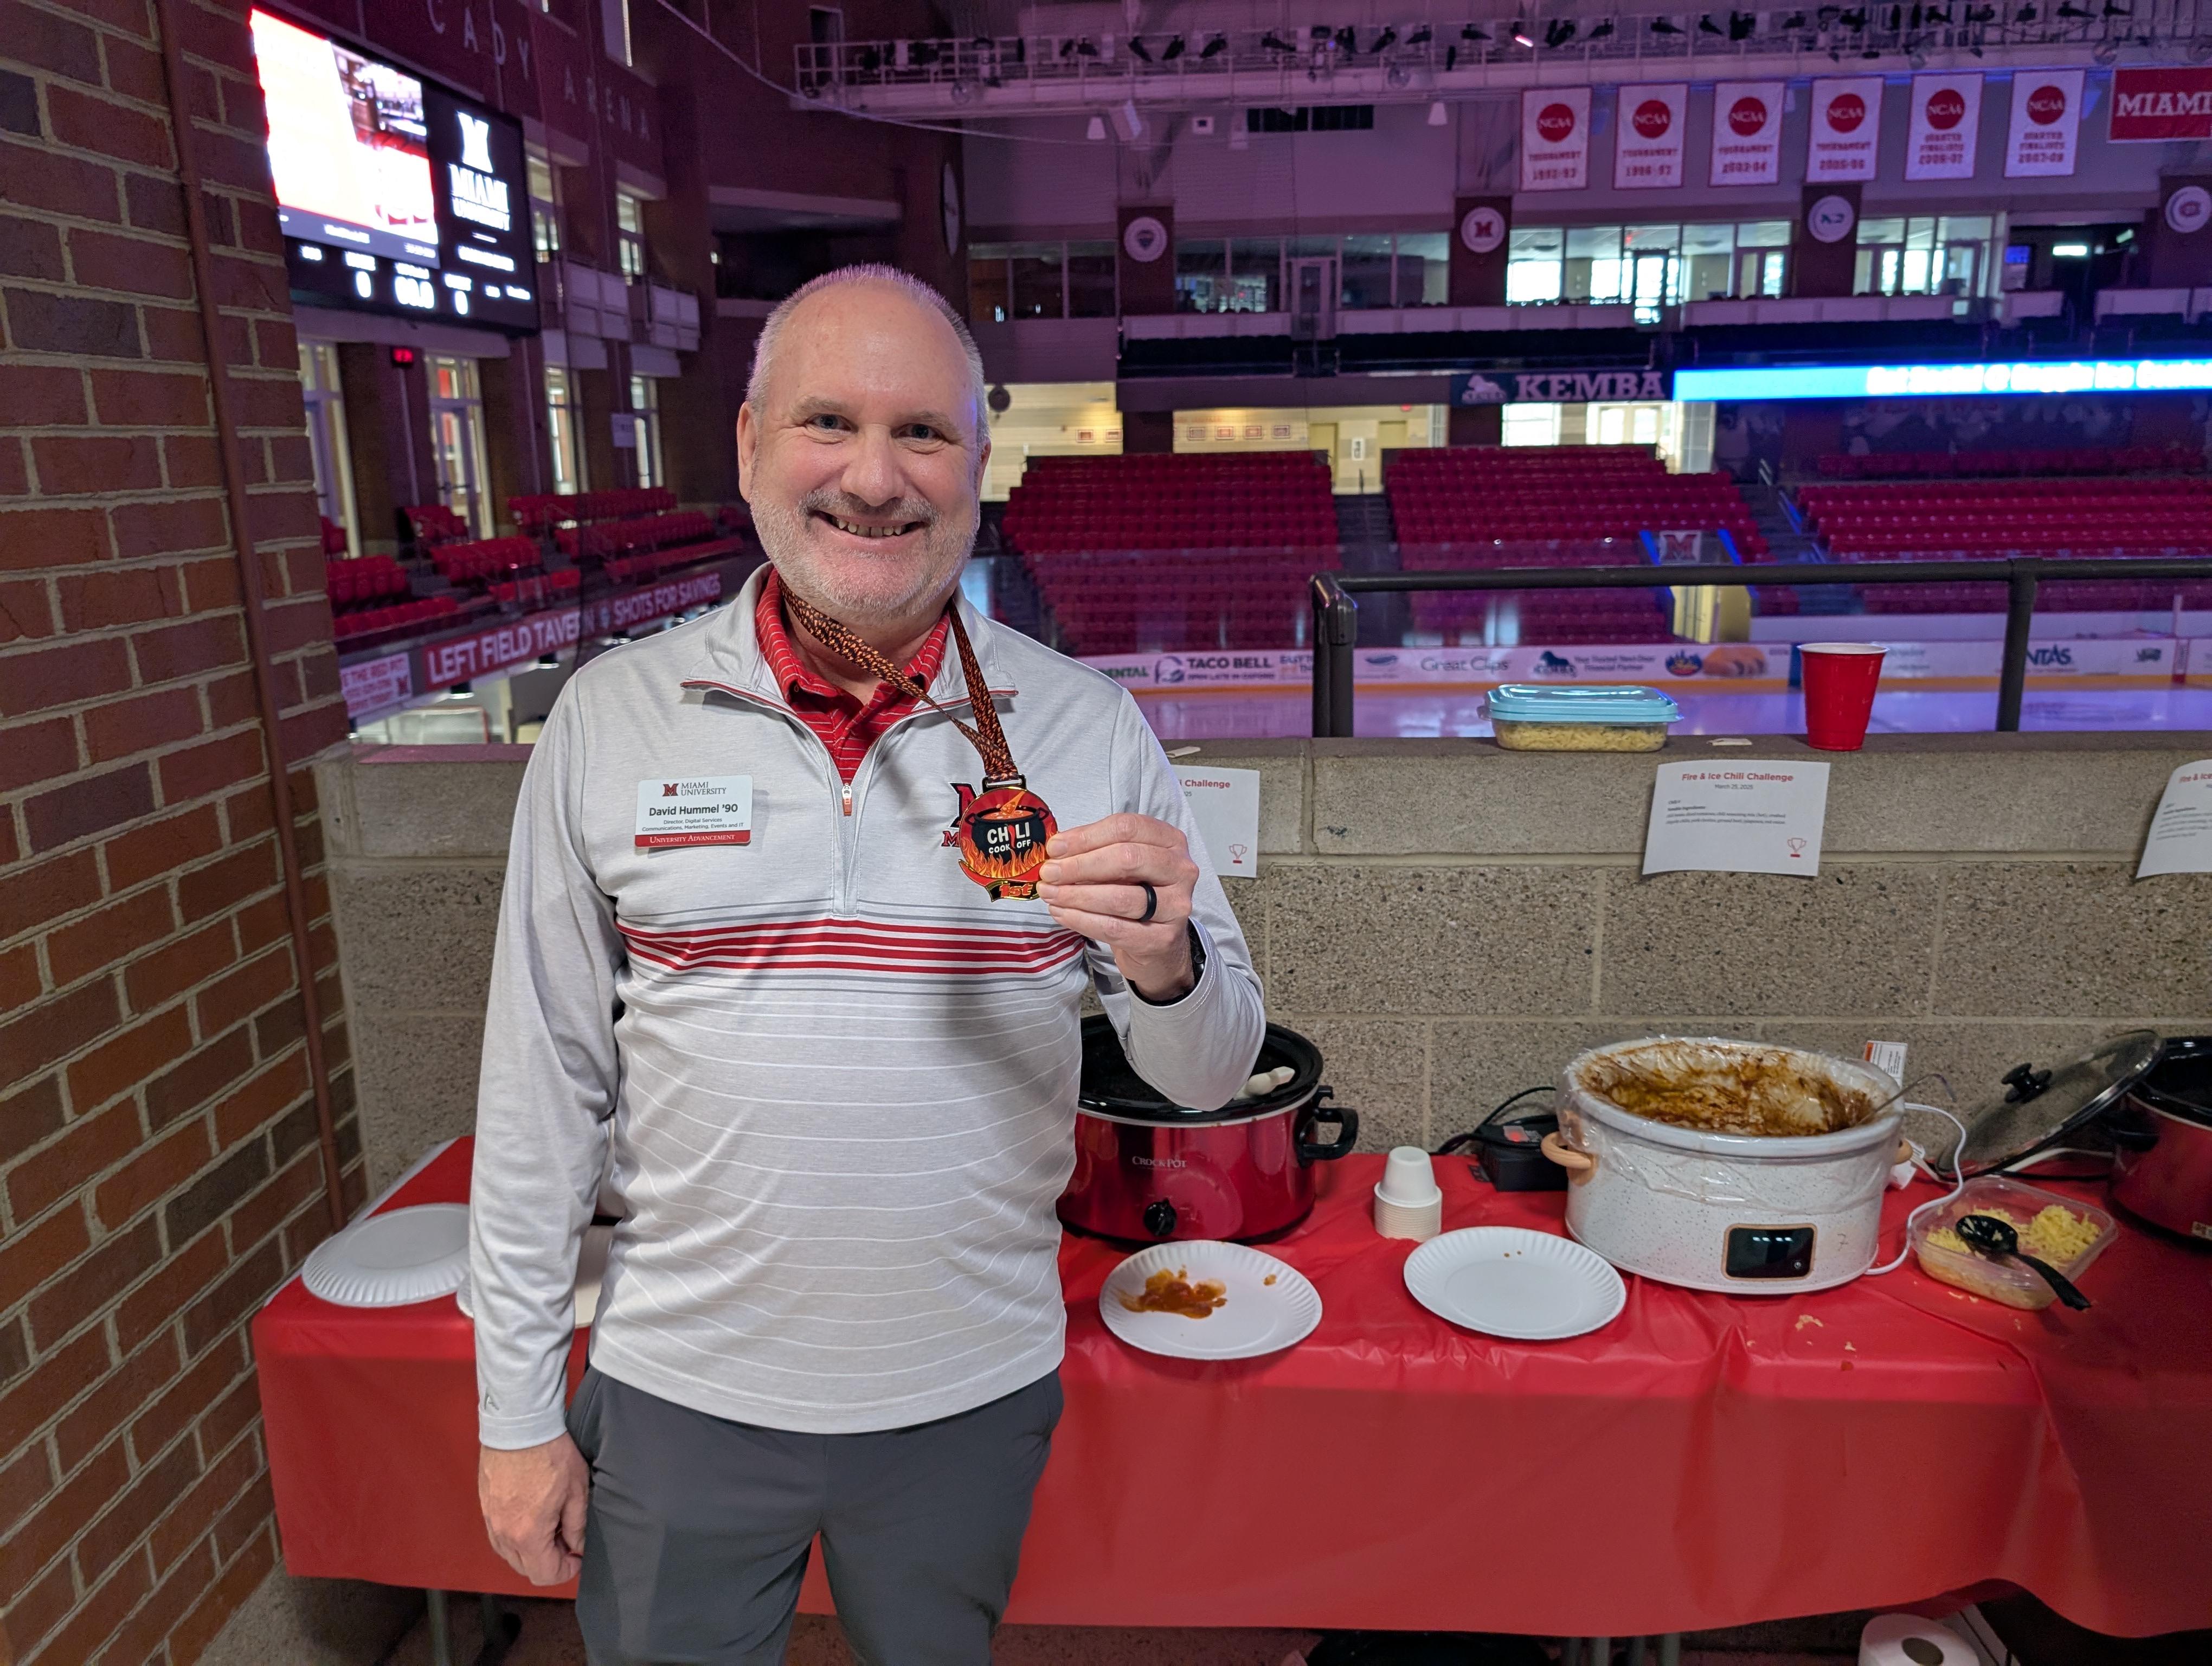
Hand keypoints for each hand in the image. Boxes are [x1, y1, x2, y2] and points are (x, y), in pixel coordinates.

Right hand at [480, 1436, 589, 1584]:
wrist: (520, 1424)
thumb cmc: (550, 1452)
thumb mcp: (577, 1490)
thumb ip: (577, 1526)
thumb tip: (577, 1546)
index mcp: (528, 1534)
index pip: (544, 1574)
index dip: (566, 1571)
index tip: (577, 1557)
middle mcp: (504, 1533)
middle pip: (525, 1568)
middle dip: (549, 1561)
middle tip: (567, 1540)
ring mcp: (491, 1520)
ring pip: (510, 1554)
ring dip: (531, 1550)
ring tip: (551, 1526)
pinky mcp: (486, 1506)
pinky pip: (499, 1535)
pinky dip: (516, 1536)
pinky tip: (533, 1516)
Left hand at [1037, 813, 1198, 1000]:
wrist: (1158, 942)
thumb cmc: (1138, 893)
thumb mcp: (1123, 864)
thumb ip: (1095, 851)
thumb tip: (1057, 850)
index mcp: (1171, 841)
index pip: (1127, 828)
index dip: (1086, 836)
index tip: (1055, 847)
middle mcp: (1180, 870)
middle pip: (1126, 859)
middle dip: (1080, 866)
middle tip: (1049, 873)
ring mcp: (1176, 905)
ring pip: (1119, 897)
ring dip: (1076, 895)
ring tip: (1051, 894)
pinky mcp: (1163, 938)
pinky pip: (1115, 928)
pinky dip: (1082, 920)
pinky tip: (1062, 914)